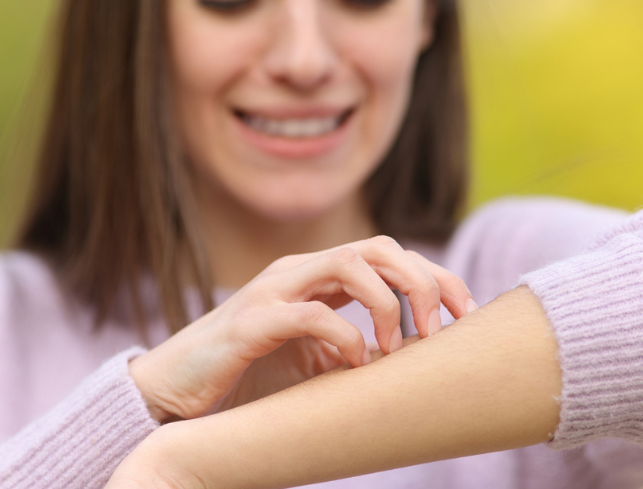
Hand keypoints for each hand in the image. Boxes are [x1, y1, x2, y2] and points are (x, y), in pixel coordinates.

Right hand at [129, 236, 476, 420]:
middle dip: (422, 281)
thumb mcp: (312, 359)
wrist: (176, 394)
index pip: (389, 256)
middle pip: (379, 247)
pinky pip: (311, 313)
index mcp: (317, 277)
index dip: (435, 277)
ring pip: (349, 263)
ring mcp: (273, 291)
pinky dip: (344, 336)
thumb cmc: (247, 377)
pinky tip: (355, 363)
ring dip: (388, 302)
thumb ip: (352, 346)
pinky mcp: (252, 322)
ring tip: (397, 345)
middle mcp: (298, 271)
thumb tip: (410, 360)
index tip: (466, 313)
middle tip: (439, 329)